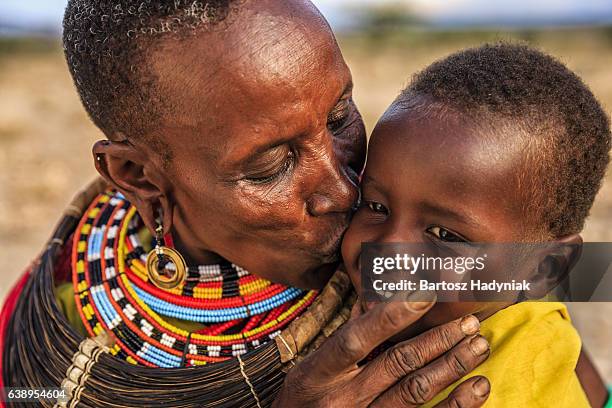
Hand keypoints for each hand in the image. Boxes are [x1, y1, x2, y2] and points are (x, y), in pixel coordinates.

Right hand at [273, 298, 490, 406]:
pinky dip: (456, 405)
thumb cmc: (306, 395)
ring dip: (452, 367)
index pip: (357, 339)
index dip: (390, 317)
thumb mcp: (312, 364)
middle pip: (397, 364)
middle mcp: (343, 398)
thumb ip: (346, 336)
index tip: (424, 294)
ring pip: (416, 392)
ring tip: (478, 346)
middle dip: (438, 340)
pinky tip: (477, 387)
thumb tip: (378, 299)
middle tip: (469, 322)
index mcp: (320, 372)